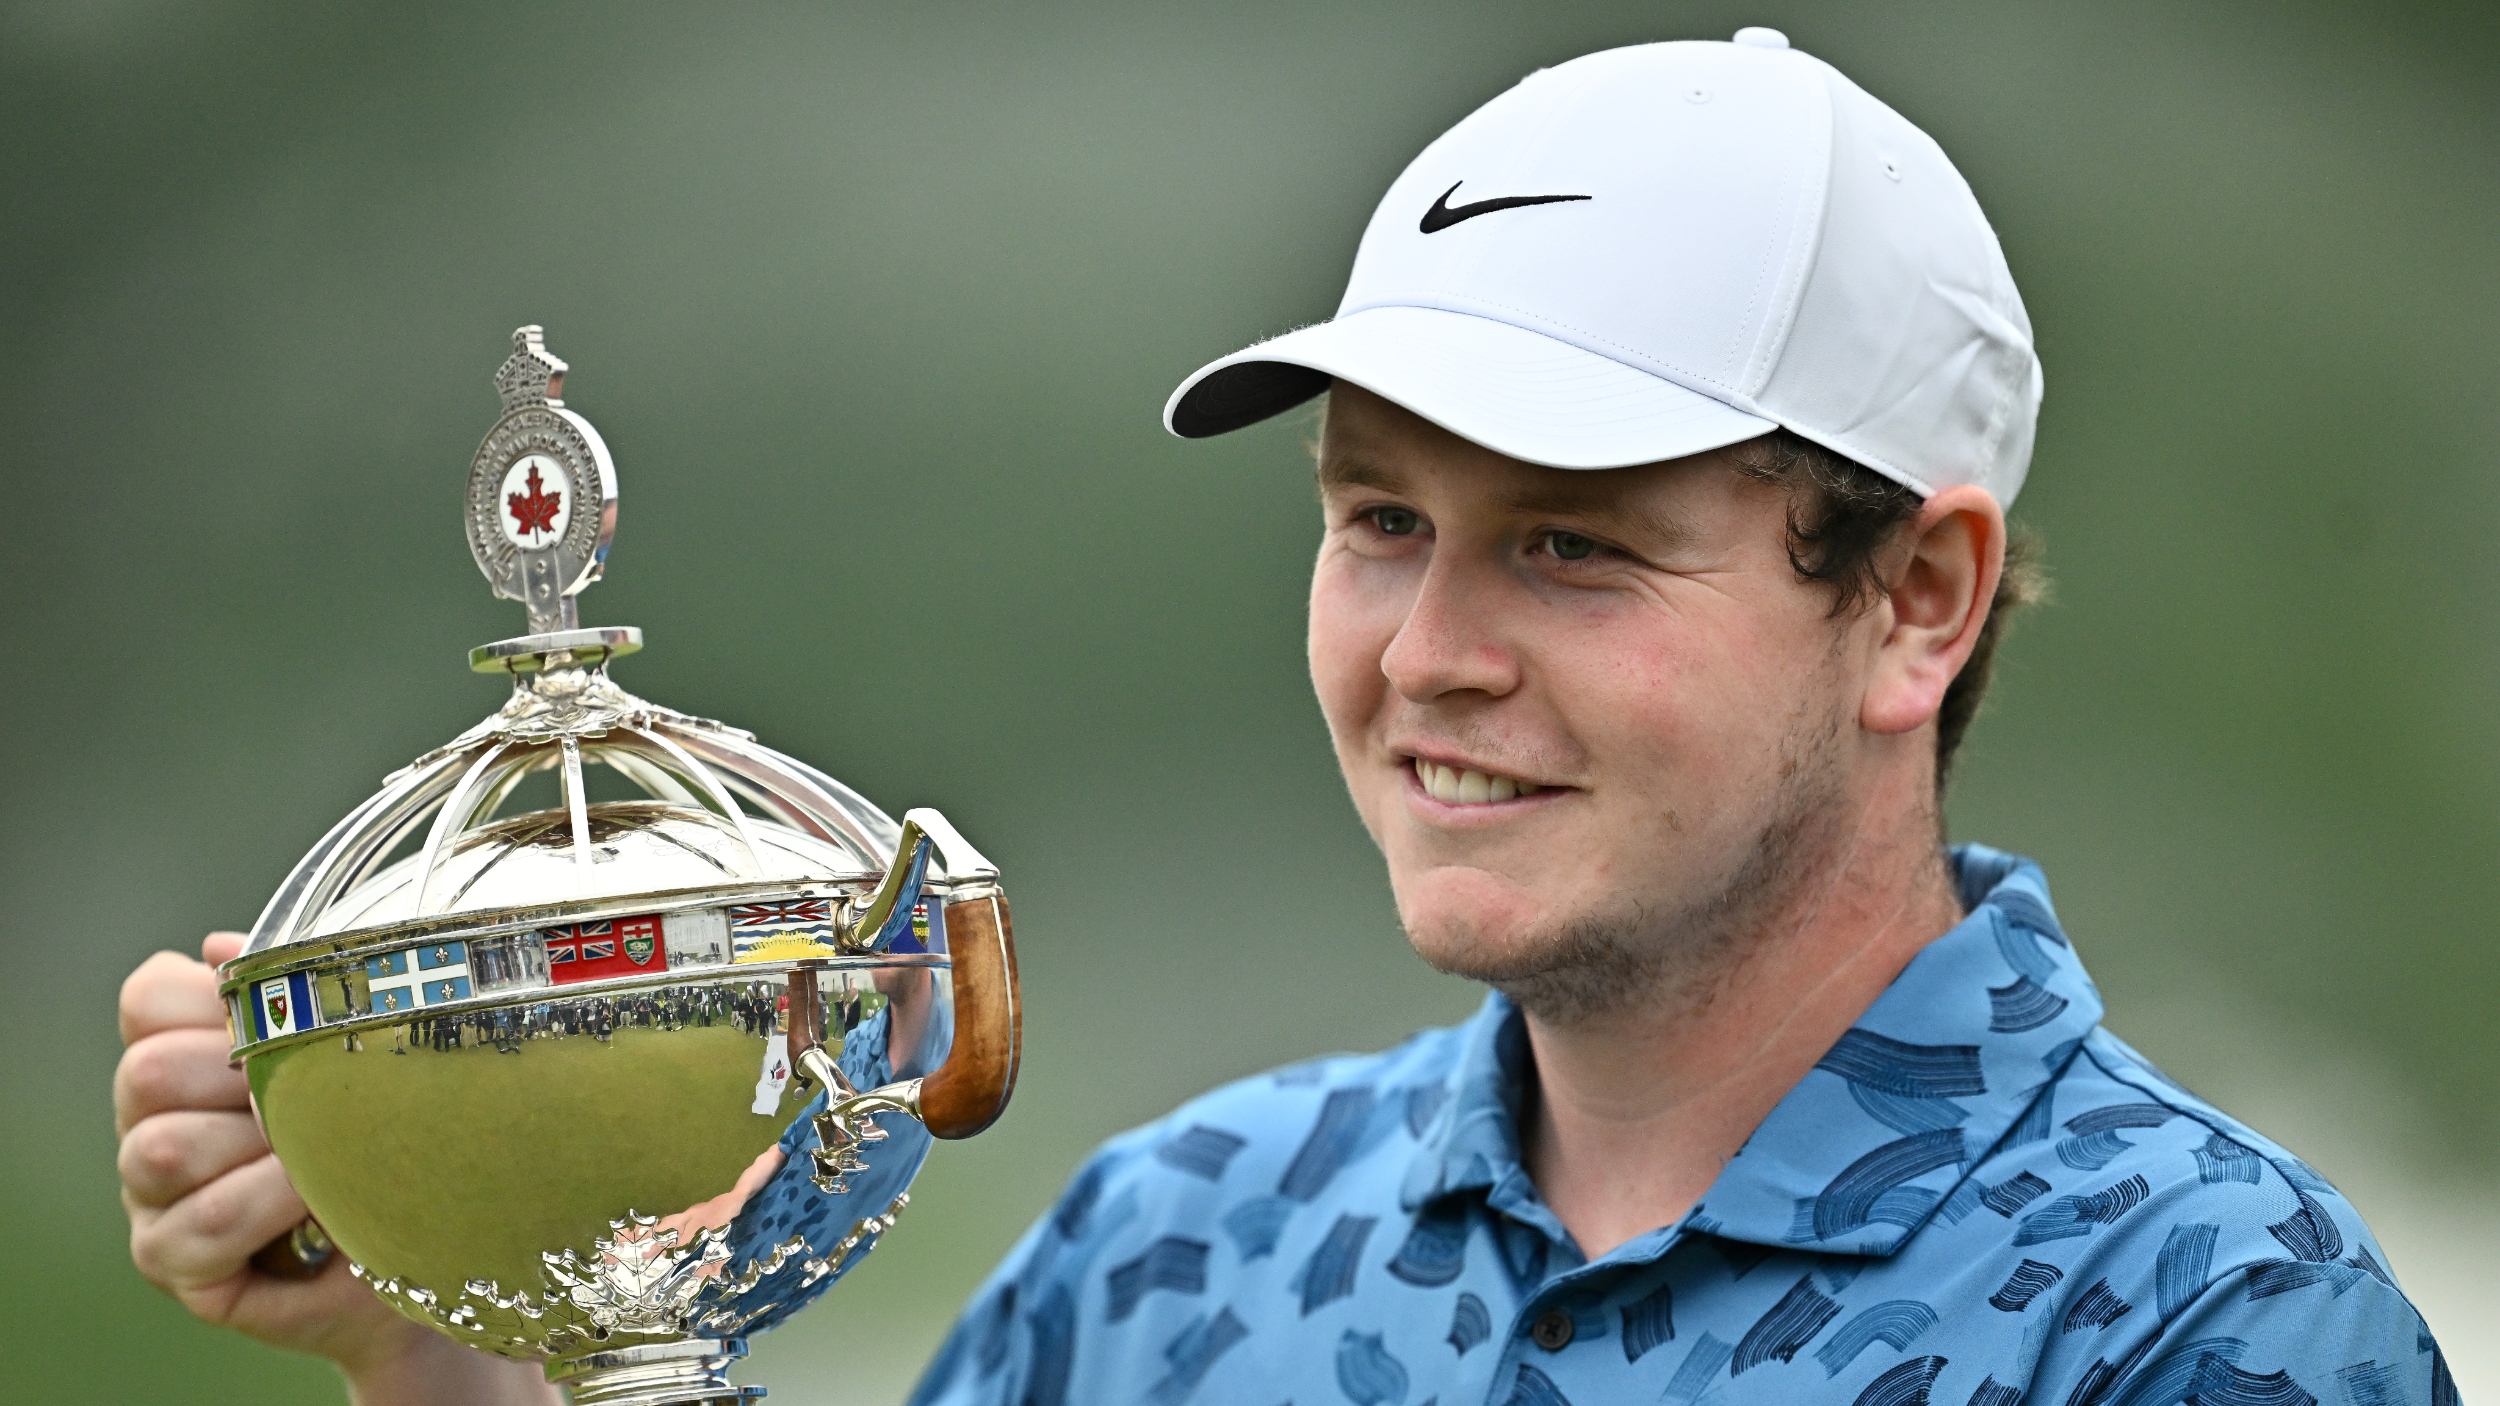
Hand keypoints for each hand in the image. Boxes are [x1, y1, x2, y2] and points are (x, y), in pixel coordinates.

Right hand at [116, 933, 557, 1404]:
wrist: (428, 1239)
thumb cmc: (389, 1133)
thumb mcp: (360, 1054)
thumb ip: (299, 993)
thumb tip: (223, 947)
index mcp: (186, 1053)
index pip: (148, 999)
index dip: (213, 1000)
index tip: (291, 1022)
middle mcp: (151, 1119)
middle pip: (148, 1071)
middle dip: (244, 1079)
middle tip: (323, 1095)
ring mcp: (151, 1194)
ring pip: (162, 1148)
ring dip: (264, 1146)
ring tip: (330, 1151)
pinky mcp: (174, 1260)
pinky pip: (203, 1223)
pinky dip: (270, 1203)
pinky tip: (320, 1199)